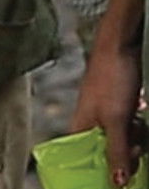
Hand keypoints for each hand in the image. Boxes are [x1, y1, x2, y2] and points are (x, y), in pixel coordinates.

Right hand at [70, 45, 142, 186]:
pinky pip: (128, 130)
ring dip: (134, 141)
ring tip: (138, 125)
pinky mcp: (117, 109)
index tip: (117, 177)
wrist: (121, 45)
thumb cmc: (111, 78)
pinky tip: (140, 119)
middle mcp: (89, 125)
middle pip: (106, 156)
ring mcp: (104, 116)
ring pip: (121, 143)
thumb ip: (116, 152)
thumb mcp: (116, 120)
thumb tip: (117, 184)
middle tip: (134, 145)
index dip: (99, 173)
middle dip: (124, 156)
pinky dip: (137, 129)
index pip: (82, 164)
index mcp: (79, 129)